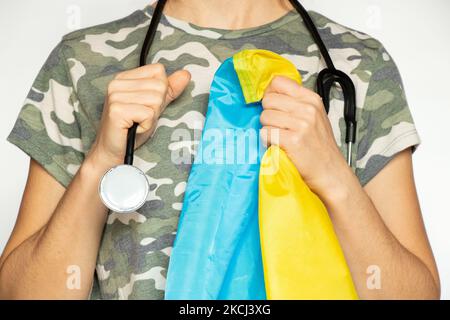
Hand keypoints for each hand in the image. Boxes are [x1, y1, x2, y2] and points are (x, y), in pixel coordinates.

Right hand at [88, 63, 190, 167]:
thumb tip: (186, 74)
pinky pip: (148, 113)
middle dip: (157, 106)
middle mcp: (117, 83)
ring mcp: (115, 96)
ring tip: (138, 123)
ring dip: (152, 117)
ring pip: (156, 99)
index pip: (158, 71)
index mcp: (124, 78)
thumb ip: (169, 89)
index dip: (160, 91)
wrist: (113, 152)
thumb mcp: (154, 106)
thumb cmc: (132, 129)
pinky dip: (147, 125)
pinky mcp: (117, 110)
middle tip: (141, 118)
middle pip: (159, 86)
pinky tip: (135, 128)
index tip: (145, 106)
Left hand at [260, 76, 348, 194]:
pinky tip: (279, 145)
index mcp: (311, 99)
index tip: (274, 106)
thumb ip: (295, 103)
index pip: (278, 82)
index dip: (270, 94)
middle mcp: (308, 109)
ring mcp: (301, 124)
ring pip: (265, 116)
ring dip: (268, 129)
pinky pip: (266, 133)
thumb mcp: (313, 117)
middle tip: (279, 127)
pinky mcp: (293, 140)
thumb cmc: (319, 147)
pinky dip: (268, 141)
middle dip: (268, 114)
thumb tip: (268, 93)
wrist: (331, 172)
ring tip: (281, 138)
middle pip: (268, 100)